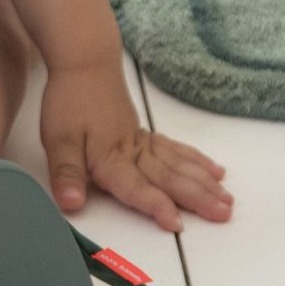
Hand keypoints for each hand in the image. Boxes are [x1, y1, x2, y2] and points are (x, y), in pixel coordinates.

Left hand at [39, 55, 231, 232]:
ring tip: (227, 200)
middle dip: (197, 198)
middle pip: (169, 178)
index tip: (177, 222)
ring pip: (178, 165)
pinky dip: (197, 161)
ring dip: (204, 183)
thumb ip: (66, 175)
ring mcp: (143, 142)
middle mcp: (134, 153)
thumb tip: (71, 204)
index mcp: (111, 159)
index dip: (155, 205)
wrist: (85, 62)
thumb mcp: (57, 140)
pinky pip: (177, 150)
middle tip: (224, 213)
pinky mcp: (146, 134)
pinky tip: (215, 171)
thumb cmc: (69, 102)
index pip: (136, 187)